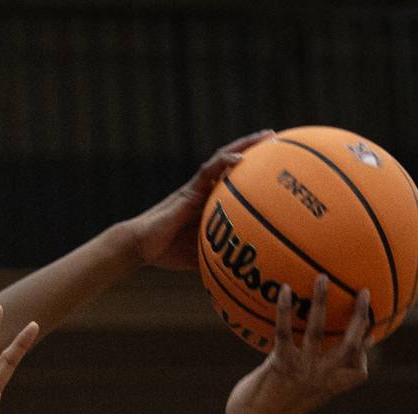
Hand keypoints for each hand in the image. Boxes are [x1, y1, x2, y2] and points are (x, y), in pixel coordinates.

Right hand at [125, 131, 274, 269]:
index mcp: (208, 201)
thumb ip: (217, 256)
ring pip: (224, 157)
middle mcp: (204, 188)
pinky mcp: (188, 189)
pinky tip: (241, 159)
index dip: (254, 169)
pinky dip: (225, 162)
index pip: (233, 179)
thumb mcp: (199, 255)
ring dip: (246, 145)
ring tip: (268, 136)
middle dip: (256, 147)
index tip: (274, 162)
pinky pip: (208, 170)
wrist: (140, 245)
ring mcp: (197, 186)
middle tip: (277, 137)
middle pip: (233, 161)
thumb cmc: (165, 252)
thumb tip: (237, 274)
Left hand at [224, 276, 370, 413]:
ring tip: (323, 278)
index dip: (366, 352)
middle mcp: (320, 377)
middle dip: (360, 318)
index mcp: (328, 386)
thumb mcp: (298, 397)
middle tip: (365, 292)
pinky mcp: (280, 364)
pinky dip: (284, 310)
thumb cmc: (271, 411)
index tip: (372, 336)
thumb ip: (310, 379)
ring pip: (319, 331)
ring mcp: (301, 369)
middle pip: (350, 344)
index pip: (359, 370)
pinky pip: (284, 332)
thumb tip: (311, 358)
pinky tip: (285, 289)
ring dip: (322, 302)